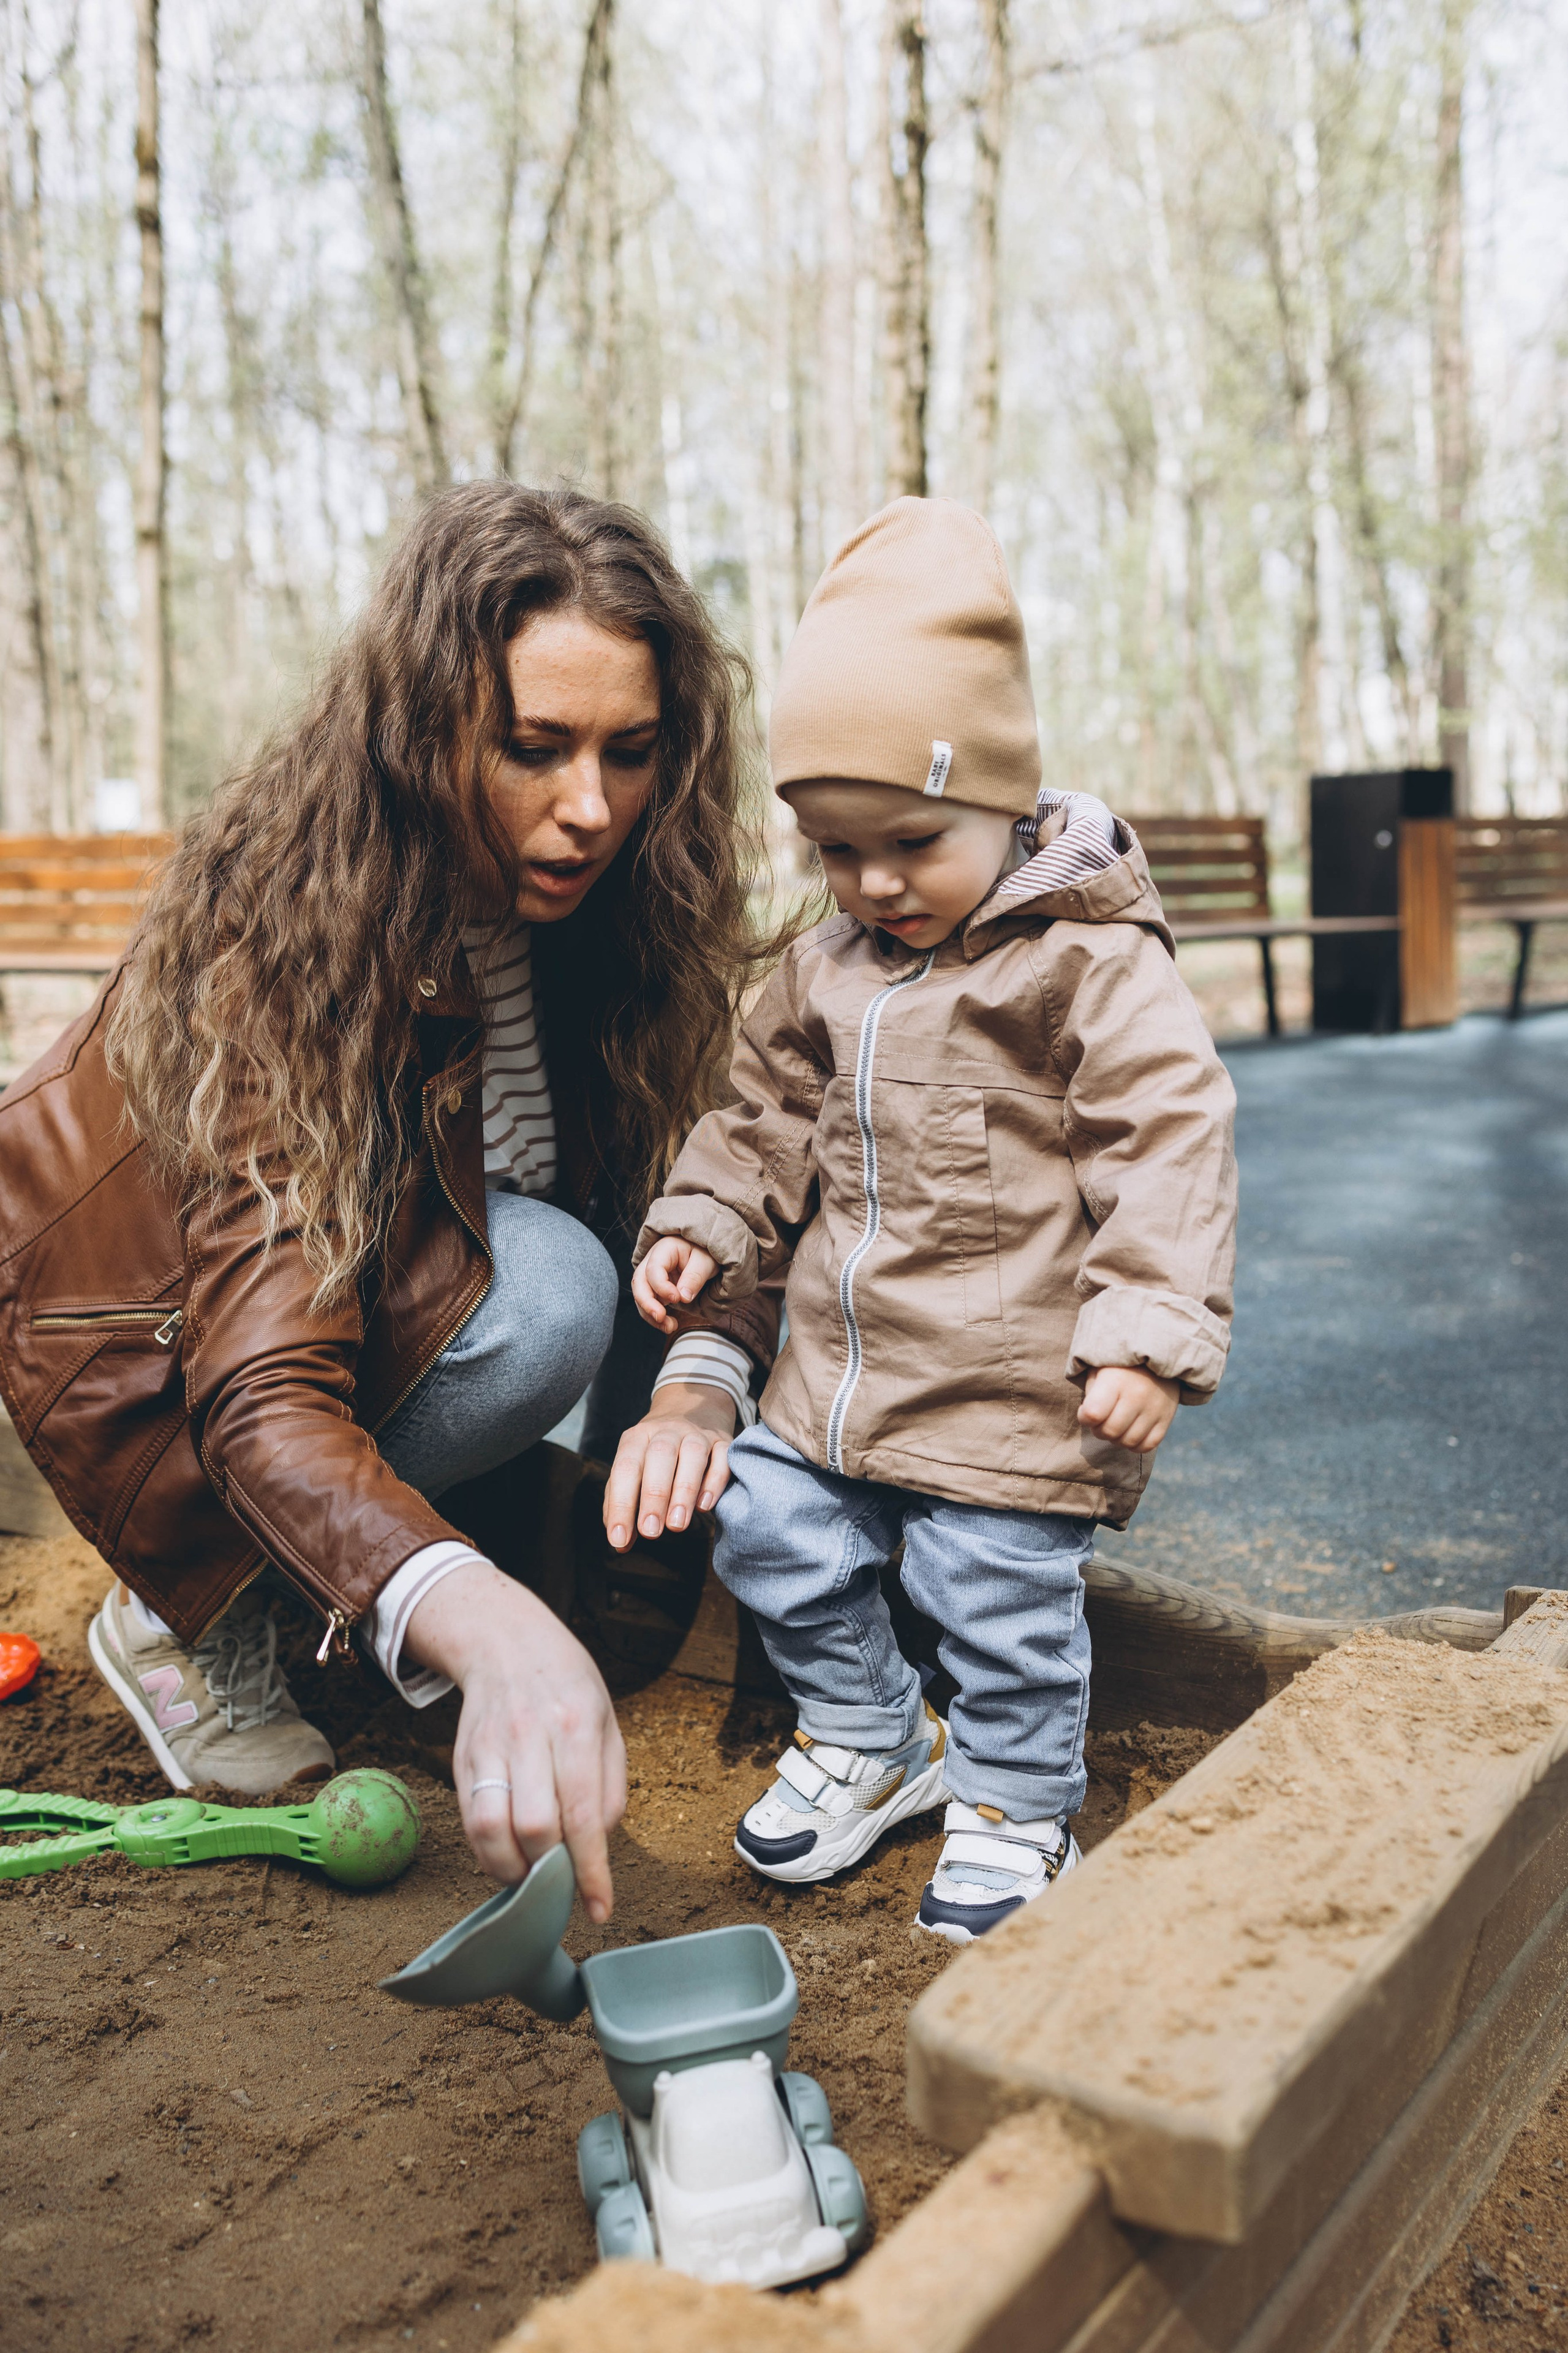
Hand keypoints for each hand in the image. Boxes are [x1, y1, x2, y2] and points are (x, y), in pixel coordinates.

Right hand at [405, 1562, 626, 1915]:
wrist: (506, 1642)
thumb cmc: (568, 1687)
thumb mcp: (608, 1724)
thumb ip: (610, 1787)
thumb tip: (596, 1845)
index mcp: (576, 1726)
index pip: (583, 1815)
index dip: (590, 1872)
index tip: (600, 1910)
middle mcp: (529, 1737)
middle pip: (533, 1827)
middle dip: (550, 1872)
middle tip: (565, 1886)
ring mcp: (489, 1749)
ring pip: (489, 1829)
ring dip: (511, 1871)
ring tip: (533, 1878)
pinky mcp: (462, 1761)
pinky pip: (469, 1821)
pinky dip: (488, 1853)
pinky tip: (510, 1857)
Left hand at [604, 1382, 736, 1550]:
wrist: (691, 1411)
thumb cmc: (654, 1455)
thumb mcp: (634, 1469)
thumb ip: (623, 1503)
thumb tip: (621, 1543)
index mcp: (637, 1438)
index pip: (625, 1468)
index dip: (621, 1504)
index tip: (619, 1539)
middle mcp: (667, 1431)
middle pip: (659, 1456)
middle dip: (654, 1497)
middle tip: (650, 1532)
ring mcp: (698, 1434)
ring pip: (693, 1455)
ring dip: (684, 1490)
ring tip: (677, 1524)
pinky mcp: (724, 1441)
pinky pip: (723, 1456)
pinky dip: (715, 1481)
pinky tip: (705, 1506)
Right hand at [632, 1237, 718, 1334]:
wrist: (704, 1254)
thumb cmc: (705, 1253)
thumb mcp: (706, 1261)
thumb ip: (694, 1277)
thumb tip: (683, 1297)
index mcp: (664, 1249)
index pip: (653, 1269)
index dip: (661, 1286)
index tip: (677, 1298)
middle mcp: (652, 1261)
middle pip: (639, 1282)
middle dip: (647, 1303)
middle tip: (660, 1317)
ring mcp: (651, 1276)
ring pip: (641, 1295)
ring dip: (651, 1314)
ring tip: (670, 1327)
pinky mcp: (654, 1288)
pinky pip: (649, 1303)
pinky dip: (655, 1317)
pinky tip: (669, 1325)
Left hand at [1077, 1366, 1179, 1452]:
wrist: (1156, 1356)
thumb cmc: (1119, 1366)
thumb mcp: (1099, 1369)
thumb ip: (1091, 1394)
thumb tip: (1090, 1420)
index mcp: (1116, 1381)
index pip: (1093, 1413)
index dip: (1084, 1417)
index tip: (1086, 1411)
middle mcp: (1137, 1396)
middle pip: (1110, 1431)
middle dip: (1098, 1430)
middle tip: (1100, 1421)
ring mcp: (1154, 1409)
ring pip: (1128, 1442)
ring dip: (1116, 1439)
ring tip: (1115, 1425)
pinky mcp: (1167, 1418)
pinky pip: (1148, 1445)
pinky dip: (1135, 1445)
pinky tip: (1130, 1432)